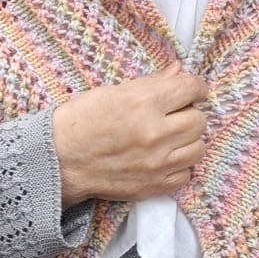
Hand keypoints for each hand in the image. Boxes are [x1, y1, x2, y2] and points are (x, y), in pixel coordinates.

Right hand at [52, 67, 210, 207]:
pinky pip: (186, 174)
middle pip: (199, 120)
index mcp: (144, 103)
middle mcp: (155, 134)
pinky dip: (178, 165)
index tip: (190, 90)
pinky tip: (162, 158)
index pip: (191, 88)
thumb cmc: (81, 121)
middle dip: (189, 113)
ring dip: (187, 140)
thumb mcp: (113, 92)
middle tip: (174, 114)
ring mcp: (156, 163)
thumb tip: (178, 71)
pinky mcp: (153, 186)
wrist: (59, 160)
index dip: (194, 86)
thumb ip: (152, 83)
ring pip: (198, 148)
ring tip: (170, 137)